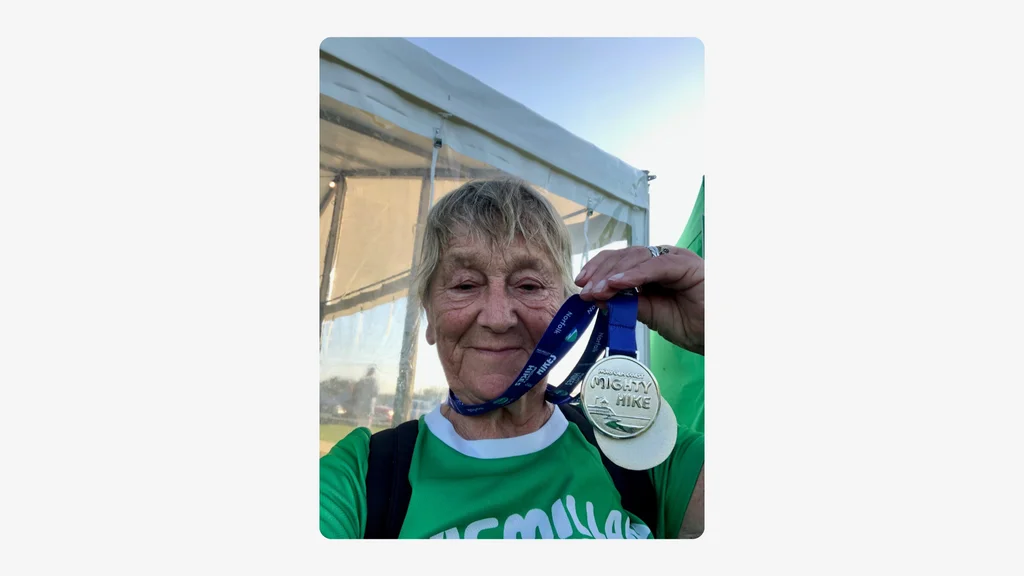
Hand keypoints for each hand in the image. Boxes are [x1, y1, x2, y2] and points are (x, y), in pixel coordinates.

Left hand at [574, 246, 703, 354]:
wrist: (717, 335)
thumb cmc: (690, 325)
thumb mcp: (649, 315)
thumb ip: (626, 304)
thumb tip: (597, 297)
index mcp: (651, 269)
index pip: (619, 261)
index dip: (598, 270)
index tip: (581, 286)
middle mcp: (661, 258)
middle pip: (624, 256)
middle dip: (601, 272)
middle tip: (586, 291)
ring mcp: (674, 258)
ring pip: (636, 257)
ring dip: (613, 274)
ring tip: (598, 290)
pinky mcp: (686, 263)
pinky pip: (656, 265)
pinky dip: (634, 274)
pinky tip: (618, 283)